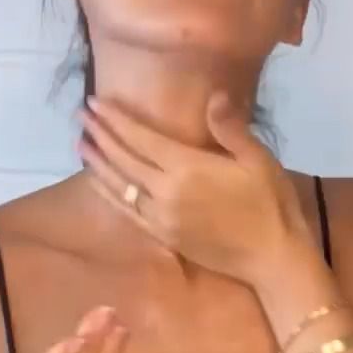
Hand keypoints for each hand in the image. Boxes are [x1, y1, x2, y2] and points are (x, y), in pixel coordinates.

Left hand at [77, 93, 312, 285]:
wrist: (272, 256)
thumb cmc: (270, 204)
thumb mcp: (258, 159)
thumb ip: (231, 128)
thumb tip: (214, 96)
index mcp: (187, 168)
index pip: (141, 138)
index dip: (116, 120)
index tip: (95, 102)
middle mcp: (166, 192)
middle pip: (123, 160)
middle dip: (100, 135)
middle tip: (80, 115)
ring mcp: (161, 217)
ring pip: (119, 186)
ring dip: (97, 163)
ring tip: (80, 143)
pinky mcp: (163, 236)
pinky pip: (126, 212)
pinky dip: (108, 193)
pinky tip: (97, 182)